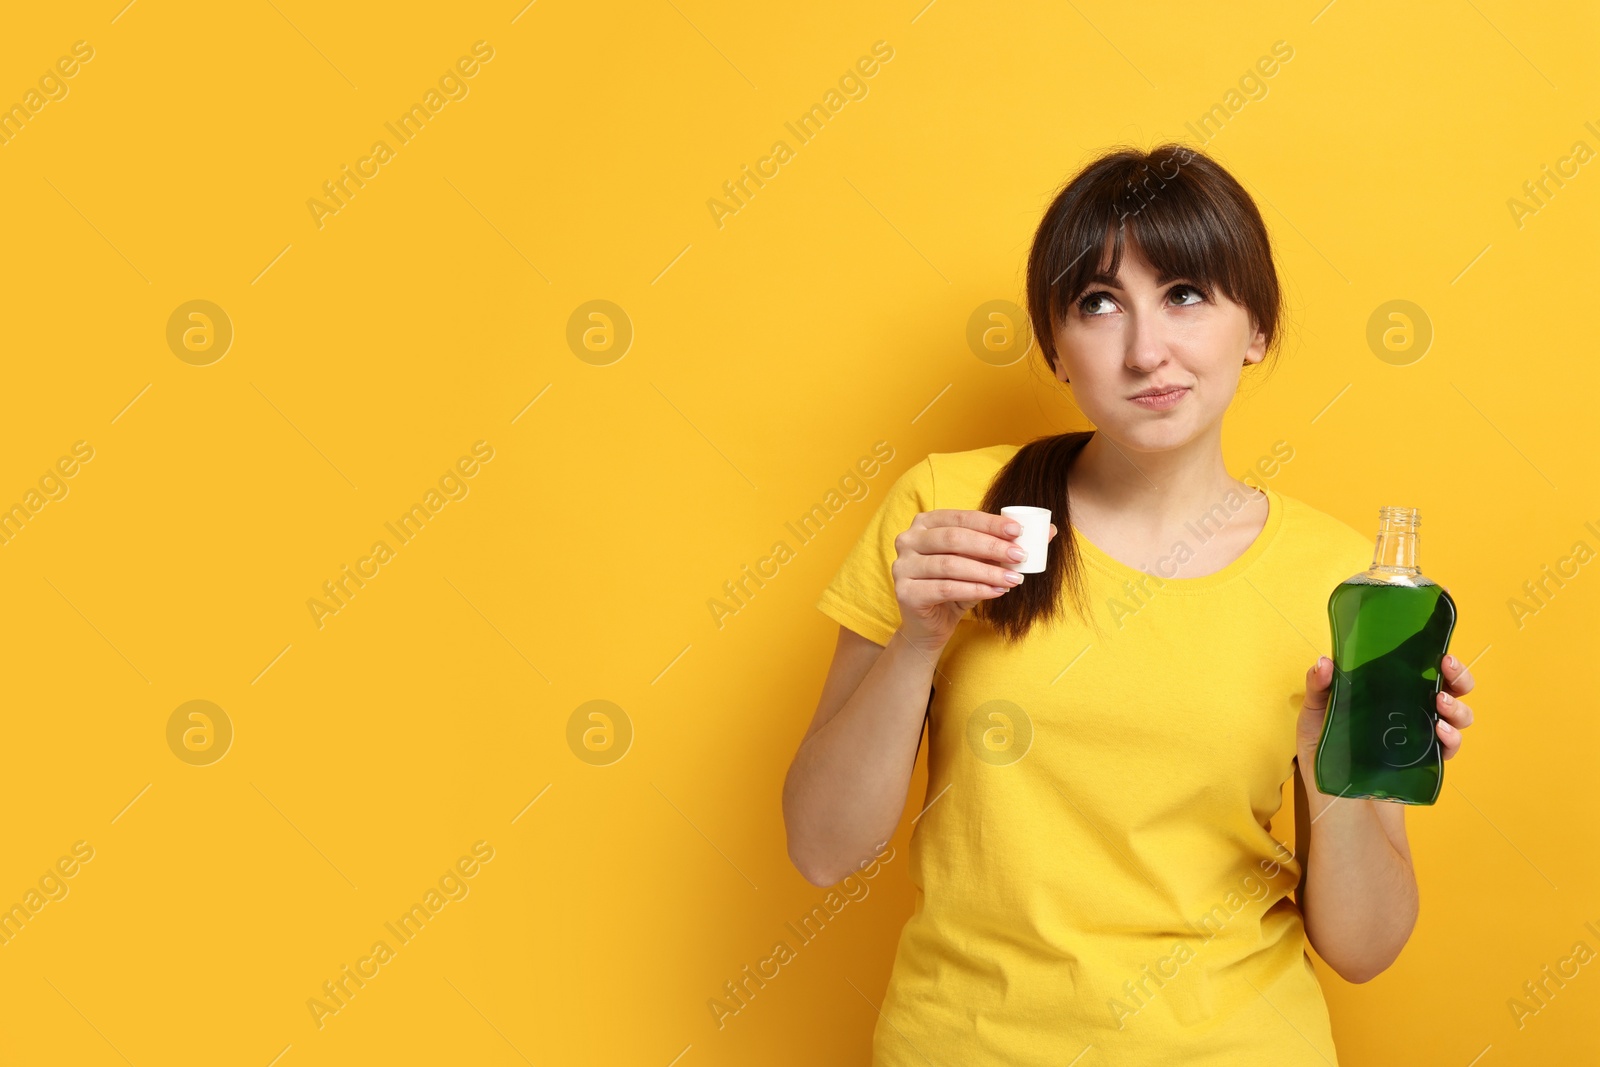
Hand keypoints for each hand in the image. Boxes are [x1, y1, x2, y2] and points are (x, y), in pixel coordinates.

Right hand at [890, 512, 1057, 655]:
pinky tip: (997, 591)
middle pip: (955, 539)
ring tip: (1014, 578)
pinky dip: (975, 589)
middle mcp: (908, 540)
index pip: (961, 518)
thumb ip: (1006, 545)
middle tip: (1020, 556)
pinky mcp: (905, 592)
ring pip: (952, 564)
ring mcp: (902, 566)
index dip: (991, 523)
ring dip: (988, 571)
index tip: (1019, 531)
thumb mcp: (981, 563)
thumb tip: (1049, 530)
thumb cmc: (956, 586)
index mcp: (925, 523)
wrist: (931, 625)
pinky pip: (945, 588)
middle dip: (992, 547)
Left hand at [1296, 653, 1476, 768]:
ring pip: (1455, 715)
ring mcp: (1417, 737)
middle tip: (1449, 669)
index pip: (1413, 668)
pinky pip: (1449, 747)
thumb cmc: (1322, 763)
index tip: (1438, 649)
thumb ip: (1318, 692)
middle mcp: (1404, 713)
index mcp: (1381, 695)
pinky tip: (1442, 732)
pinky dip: (1453, 738)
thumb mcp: (1314, 723)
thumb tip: (1325, 662)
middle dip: (1458, 677)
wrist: (1339, 814)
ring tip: (1441, 705)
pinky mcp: (1424, 763)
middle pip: (1445, 687)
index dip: (1430, 655)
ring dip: (1458, 707)